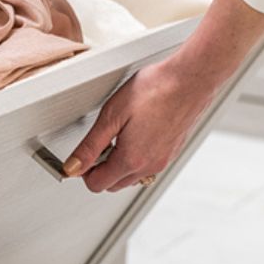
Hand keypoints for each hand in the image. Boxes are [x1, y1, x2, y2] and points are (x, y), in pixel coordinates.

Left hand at [63, 58, 213, 192]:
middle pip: (114, 184)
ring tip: (118, 135)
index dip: (84, 171)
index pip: (97, 185)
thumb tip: (73, 167)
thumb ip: (89, 146)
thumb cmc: (155, 90)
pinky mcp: (172, 152)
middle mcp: (149, 166)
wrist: (190, 79)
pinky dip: (136, 158)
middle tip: (100, 143)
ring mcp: (163, 160)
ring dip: (119, 165)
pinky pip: (147, 166)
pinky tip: (135, 133)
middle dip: (101, 169)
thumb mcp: (111, 116)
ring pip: (131, 177)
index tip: (82, 155)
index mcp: (131, 160)